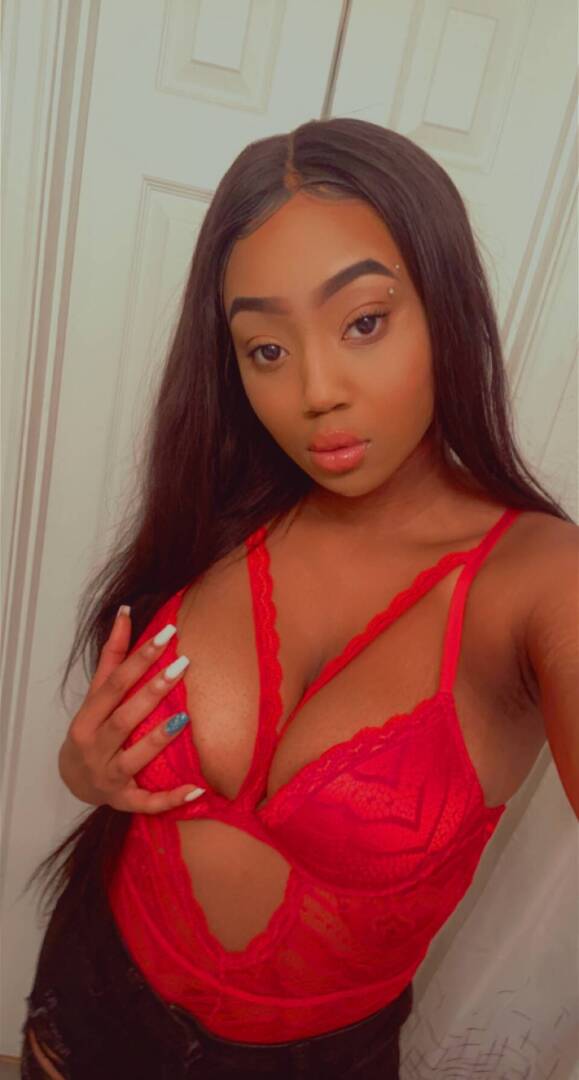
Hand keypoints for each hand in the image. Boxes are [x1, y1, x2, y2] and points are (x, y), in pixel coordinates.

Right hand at [58, 607, 205, 812]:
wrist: (74, 780)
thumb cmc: (92, 729)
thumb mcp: (96, 695)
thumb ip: (112, 656)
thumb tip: (126, 611)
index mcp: (88, 718)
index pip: (114, 683)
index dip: (140, 657)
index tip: (168, 633)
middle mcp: (95, 747)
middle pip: (123, 718)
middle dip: (152, 692)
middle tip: (183, 664)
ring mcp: (109, 776)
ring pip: (133, 759)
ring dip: (158, 739)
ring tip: (184, 717)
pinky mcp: (123, 800)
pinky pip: (147, 802)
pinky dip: (170, 799)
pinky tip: (197, 789)